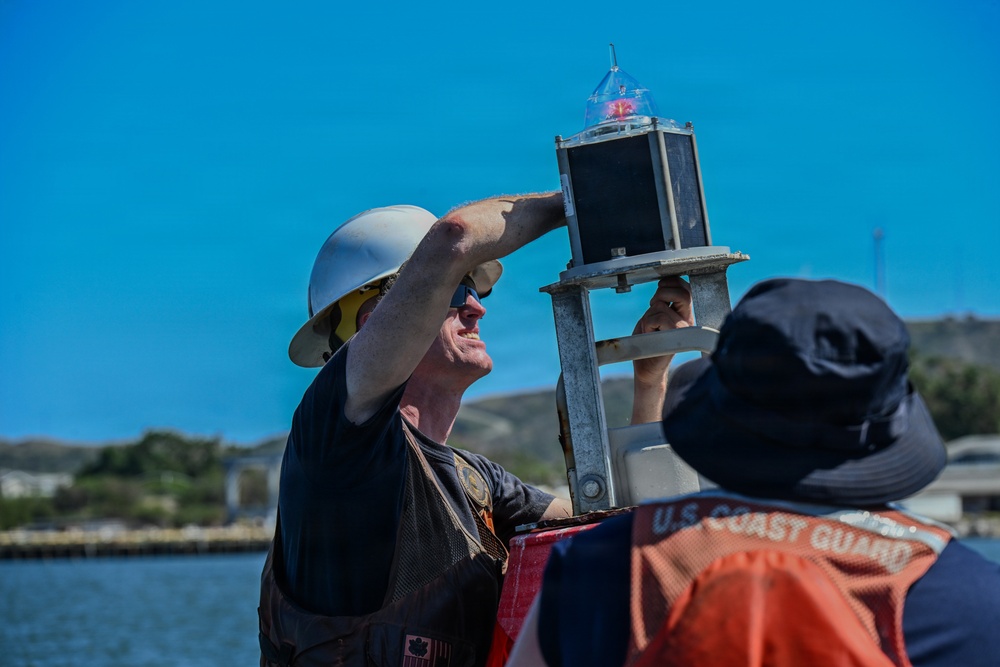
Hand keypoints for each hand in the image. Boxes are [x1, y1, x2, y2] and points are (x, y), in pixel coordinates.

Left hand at [631, 276, 693, 422]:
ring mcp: (683, 329)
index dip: (670, 283)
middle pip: (682, 292)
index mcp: (683, 314)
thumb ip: (661, 302)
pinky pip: (658, 318)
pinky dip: (647, 324)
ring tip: (649, 328)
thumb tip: (664, 284)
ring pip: (662, 306)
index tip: (658, 293)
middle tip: (653, 306)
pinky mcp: (676, 337)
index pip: (684, 288)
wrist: (647, 368)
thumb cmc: (648, 342)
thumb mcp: (653, 316)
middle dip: (662, 293)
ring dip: (648, 315)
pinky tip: (650, 334)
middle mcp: (687, 320)